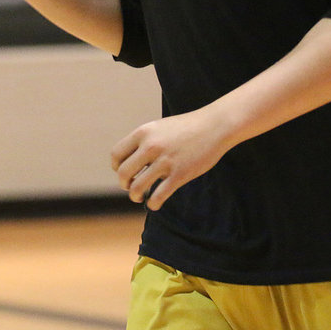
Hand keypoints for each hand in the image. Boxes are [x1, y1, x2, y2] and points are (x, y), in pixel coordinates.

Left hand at [110, 108, 230, 210]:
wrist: (214, 126)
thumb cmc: (186, 127)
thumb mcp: (159, 128)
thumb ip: (144, 142)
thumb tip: (130, 163)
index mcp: (144, 133)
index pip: (116, 155)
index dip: (117, 167)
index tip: (126, 172)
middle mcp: (151, 146)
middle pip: (123, 173)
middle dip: (125, 184)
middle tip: (132, 186)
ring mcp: (165, 161)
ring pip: (137, 188)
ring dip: (136, 196)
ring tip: (140, 196)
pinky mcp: (180, 175)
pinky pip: (158, 196)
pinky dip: (153, 204)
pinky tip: (155, 203)